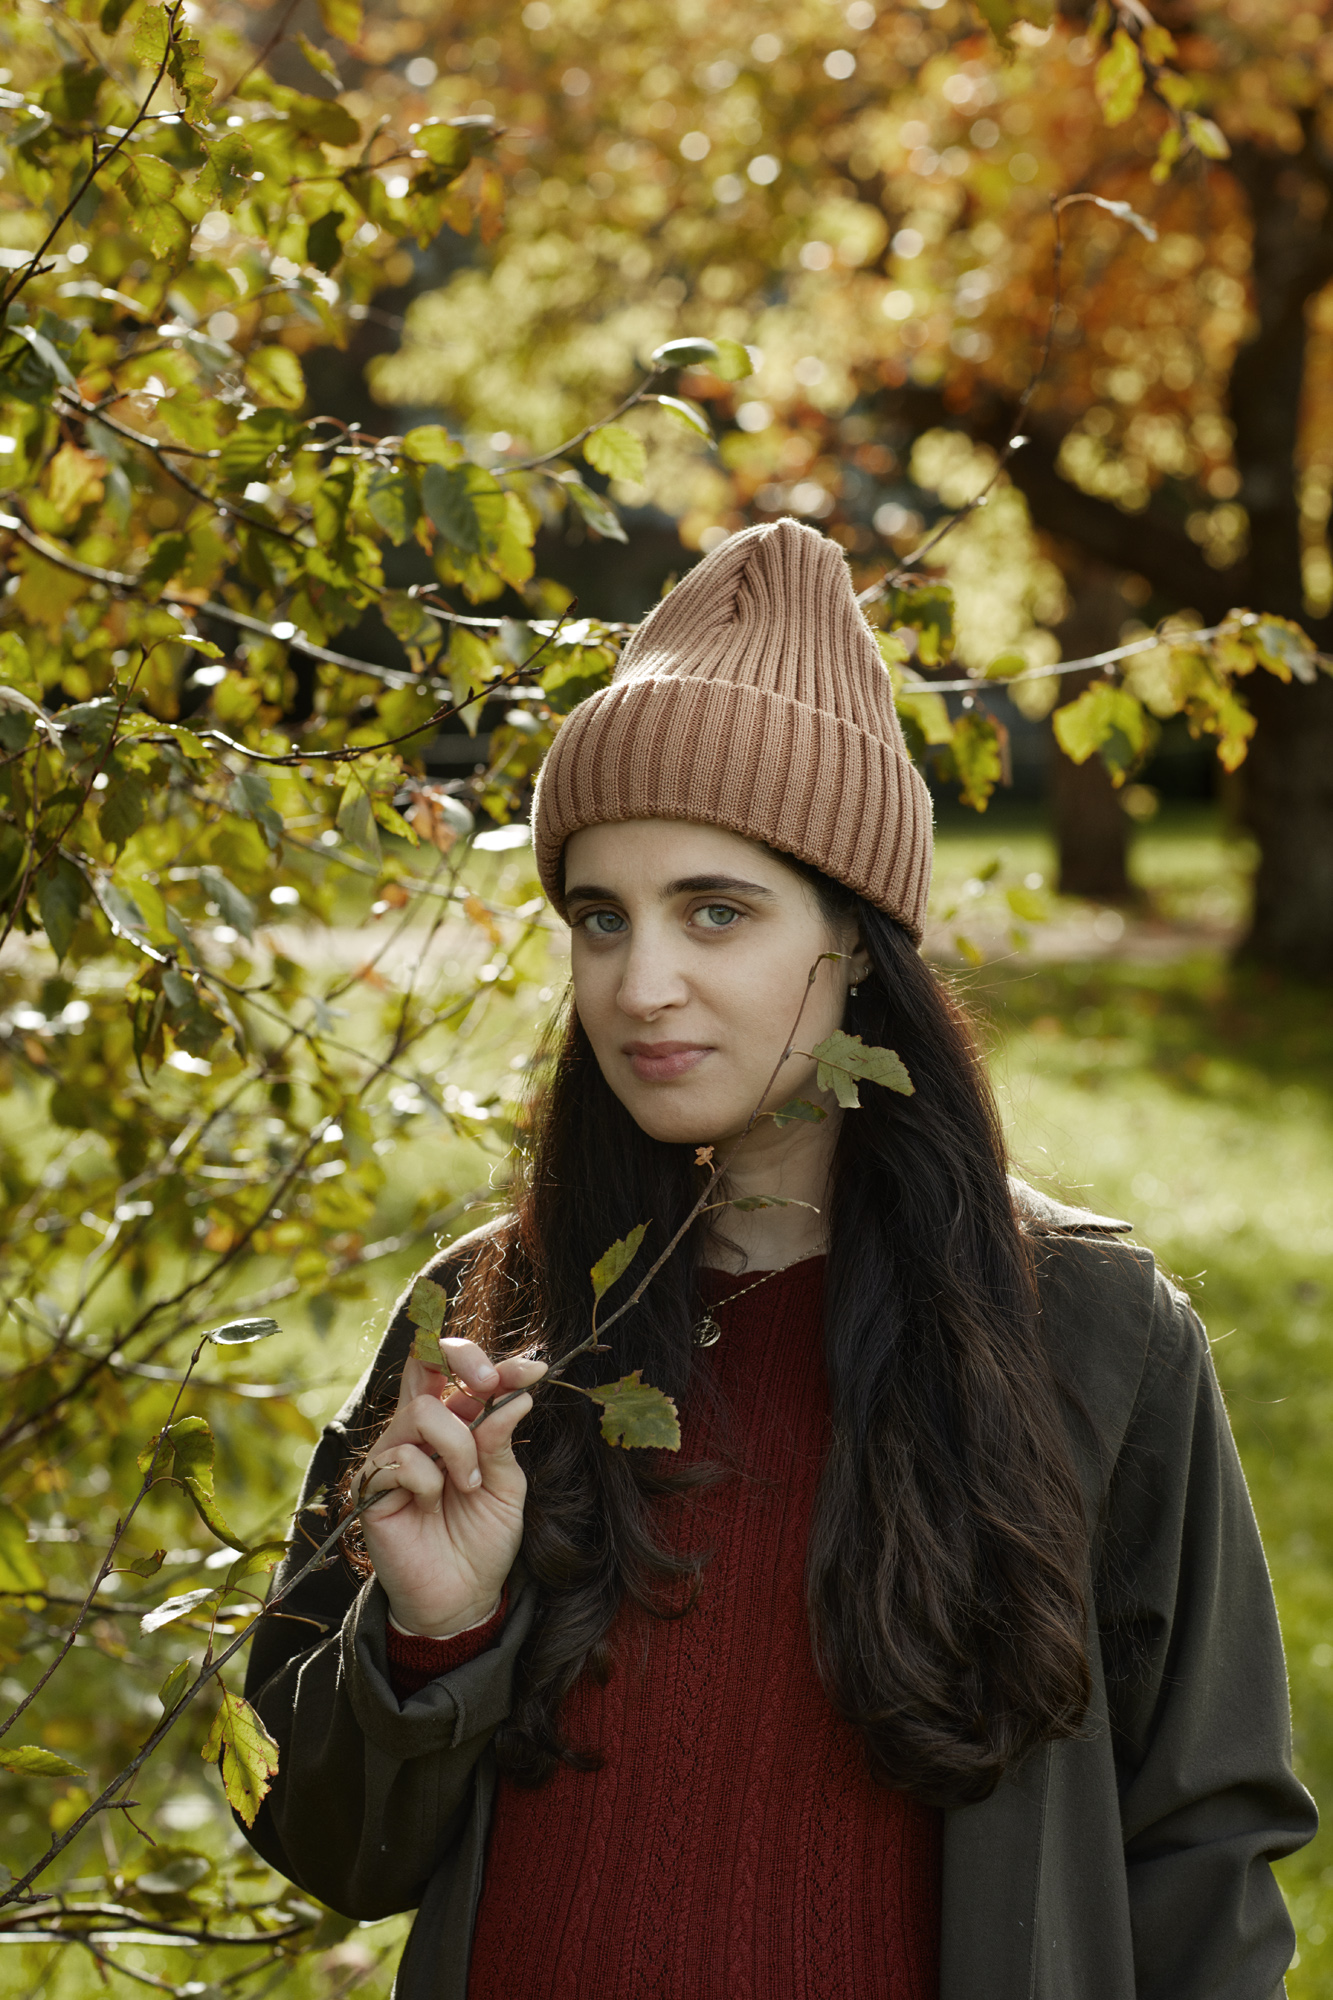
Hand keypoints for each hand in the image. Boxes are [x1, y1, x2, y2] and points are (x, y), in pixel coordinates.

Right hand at [358, 1335, 545, 1638]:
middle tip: (490, 1386)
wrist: (462, 1596)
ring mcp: (394, 1452)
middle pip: (424, 1359)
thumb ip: (502, 1441)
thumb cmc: (484, 1539)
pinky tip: (430, 1506)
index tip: (535, 1371)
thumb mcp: (507, 1486)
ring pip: (423, 1411)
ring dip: (459, 1447)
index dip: (498, 1362)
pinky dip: (429, 1481)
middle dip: (463, 1359)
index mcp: (455, 1422)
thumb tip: (517, 1395)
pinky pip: (403, 1460)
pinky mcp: (372, 1484)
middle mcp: (420, 1429)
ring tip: (469, 1485)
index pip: (462, 1371)